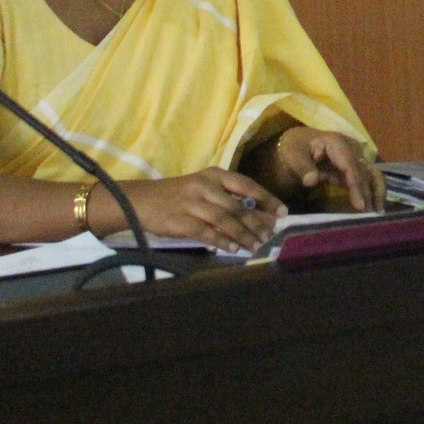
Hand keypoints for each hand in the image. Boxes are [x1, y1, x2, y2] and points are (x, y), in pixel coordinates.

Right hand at [119, 168, 285, 252]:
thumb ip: (227, 197)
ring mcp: (191, 203)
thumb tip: (258, 214)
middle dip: (257, 222)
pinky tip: (234, 249)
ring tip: (256, 246)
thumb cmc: (177, 195)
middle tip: (271, 235)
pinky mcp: (179, 221)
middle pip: (238, 206)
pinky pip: (206, 232)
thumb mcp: (203, 187)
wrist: (140, 201)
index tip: (283, 212)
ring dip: (244, 235)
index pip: (246, 185)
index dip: (266, 199)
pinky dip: (222, 241)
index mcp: (213, 174)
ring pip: (225, 220)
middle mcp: (204, 186)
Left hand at [276, 127, 383, 212]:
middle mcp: (351, 149)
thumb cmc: (294, 148)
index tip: (361, 205)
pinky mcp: (354, 168)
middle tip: (372, 215)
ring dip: (377, 192)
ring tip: (378, 213)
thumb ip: (302, 167)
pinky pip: (367, 179)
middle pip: (366, 171)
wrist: (297, 144)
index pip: (351, 166)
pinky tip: (374, 207)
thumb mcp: (293, 154)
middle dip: (371, 193)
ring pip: (373, 174)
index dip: (357, 185)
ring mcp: (355, 158)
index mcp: (337, 143)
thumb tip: (312, 180)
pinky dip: (372, 192)